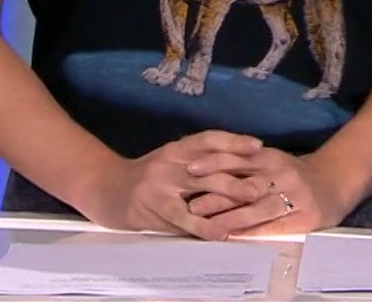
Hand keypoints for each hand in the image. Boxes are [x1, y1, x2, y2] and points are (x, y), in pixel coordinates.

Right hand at [72, 131, 268, 240]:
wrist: (105, 189)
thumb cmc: (144, 178)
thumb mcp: (169, 162)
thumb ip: (196, 163)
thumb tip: (235, 167)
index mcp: (175, 149)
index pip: (208, 139)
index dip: (233, 141)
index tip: (258, 145)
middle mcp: (169, 163)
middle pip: (210, 163)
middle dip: (240, 171)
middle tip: (266, 179)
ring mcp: (160, 185)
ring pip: (200, 188)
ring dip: (229, 195)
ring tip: (253, 201)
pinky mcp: (152, 209)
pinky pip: (183, 218)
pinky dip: (204, 226)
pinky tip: (222, 233)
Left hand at [182, 147, 355, 235]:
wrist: (335, 182)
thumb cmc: (294, 173)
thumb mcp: (272, 161)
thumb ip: (245, 164)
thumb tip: (205, 170)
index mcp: (271, 157)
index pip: (239, 158)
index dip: (214, 163)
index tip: (190, 169)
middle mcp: (282, 173)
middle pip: (246, 184)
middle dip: (218, 195)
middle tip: (193, 204)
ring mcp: (295, 195)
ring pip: (259, 207)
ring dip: (233, 217)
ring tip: (210, 226)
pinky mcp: (305, 216)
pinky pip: (275, 226)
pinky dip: (254, 232)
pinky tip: (236, 237)